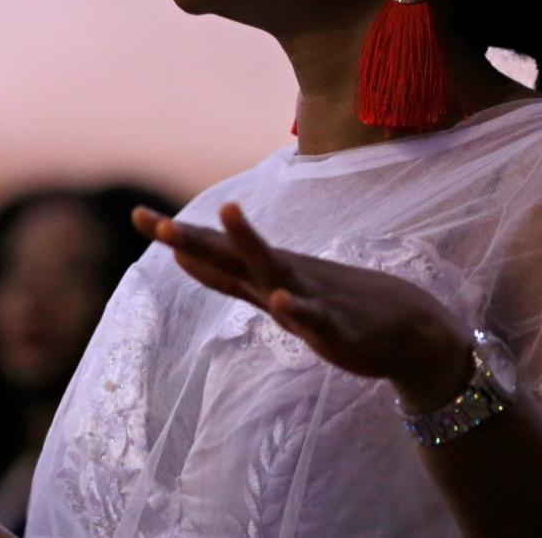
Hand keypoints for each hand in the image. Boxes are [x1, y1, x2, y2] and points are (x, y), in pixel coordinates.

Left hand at [132, 203, 473, 411]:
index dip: (177, 235)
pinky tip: (280, 301)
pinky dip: (297, 310)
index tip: (135, 215)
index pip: (212, 250)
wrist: (406, 326)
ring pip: (272, 269)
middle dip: (194, 239)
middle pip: (231, 255)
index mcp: (265, 271)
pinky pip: (314, 318)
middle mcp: (282, 276)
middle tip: (154, 222)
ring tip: (225, 215)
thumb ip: (227, 277)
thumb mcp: (272, 291)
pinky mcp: (335, 326)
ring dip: (248, 244)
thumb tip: (180, 254)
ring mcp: (309, 297)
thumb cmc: (335, 303)